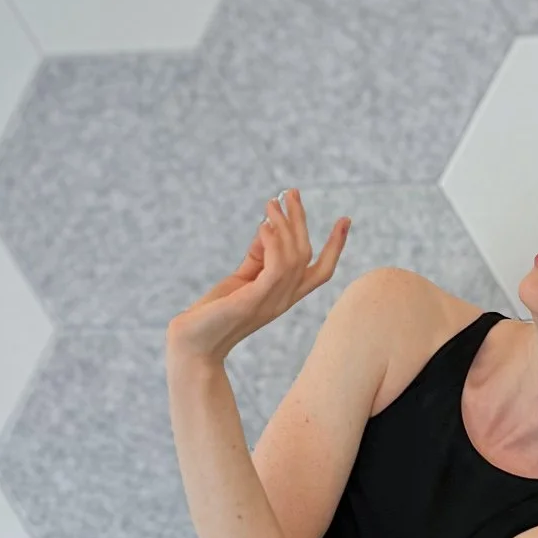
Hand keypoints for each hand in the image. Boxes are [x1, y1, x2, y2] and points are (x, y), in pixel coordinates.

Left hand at [167, 188, 350, 362]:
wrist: (192, 344)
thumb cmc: (213, 313)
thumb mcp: (242, 279)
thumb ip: (258, 256)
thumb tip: (268, 228)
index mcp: (285, 296)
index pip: (321, 271)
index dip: (336, 246)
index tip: (345, 219)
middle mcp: (284, 300)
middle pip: (306, 254)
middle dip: (301, 220)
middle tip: (290, 193)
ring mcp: (270, 302)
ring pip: (293, 257)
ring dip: (284, 225)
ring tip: (271, 203)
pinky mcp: (253, 301)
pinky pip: (275, 269)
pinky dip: (274, 245)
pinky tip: (263, 227)